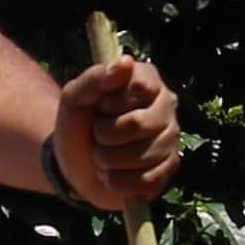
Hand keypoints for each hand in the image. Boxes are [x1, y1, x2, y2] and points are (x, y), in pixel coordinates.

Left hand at [55, 50, 183, 212]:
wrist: (74, 163)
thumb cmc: (78, 123)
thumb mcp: (75, 97)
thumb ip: (96, 78)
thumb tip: (126, 62)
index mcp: (148, 81)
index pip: (138, 87)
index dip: (110, 102)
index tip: (99, 107)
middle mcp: (166, 107)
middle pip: (138, 125)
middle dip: (104, 135)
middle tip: (97, 135)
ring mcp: (171, 140)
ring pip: (141, 156)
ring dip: (108, 160)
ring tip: (102, 155)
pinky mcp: (167, 171)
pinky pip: (145, 181)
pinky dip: (117, 181)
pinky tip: (111, 175)